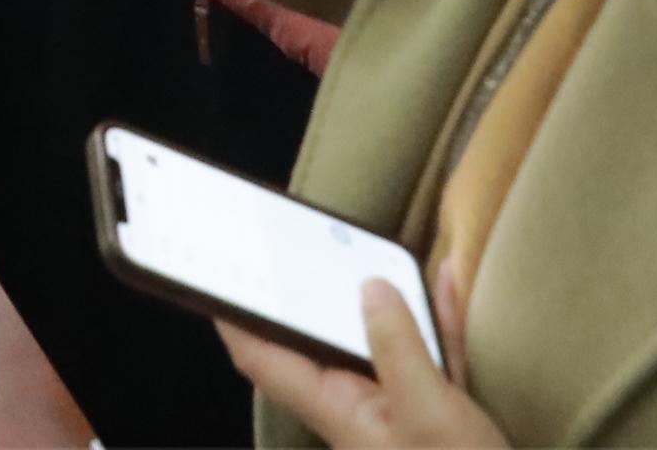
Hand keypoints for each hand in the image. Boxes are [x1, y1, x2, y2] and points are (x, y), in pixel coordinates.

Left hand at [217, 274, 499, 449]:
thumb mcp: (431, 411)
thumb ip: (399, 347)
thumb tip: (370, 288)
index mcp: (337, 410)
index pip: (265, 359)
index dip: (235, 319)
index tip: (213, 276)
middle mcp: (357, 409)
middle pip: (322, 342)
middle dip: (313, 295)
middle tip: (299, 241)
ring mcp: (397, 411)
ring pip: (379, 343)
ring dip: (384, 300)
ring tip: (380, 249)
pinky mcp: (436, 414)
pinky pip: (426, 355)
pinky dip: (434, 322)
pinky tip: (444, 281)